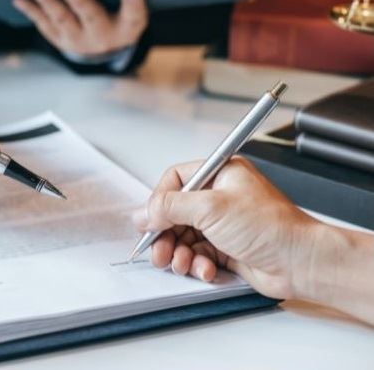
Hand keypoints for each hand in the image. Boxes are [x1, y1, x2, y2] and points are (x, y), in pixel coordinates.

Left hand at [12, 0, 147, 56]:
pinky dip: (31, 9)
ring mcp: (78, 40)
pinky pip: (43, 23)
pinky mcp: (59, 39)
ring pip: (61, 20)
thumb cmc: (120, 14)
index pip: (134, 14)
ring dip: (47, 2)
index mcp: (127, 26)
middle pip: (90, 16)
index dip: (133, 2)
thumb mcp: (131, 7)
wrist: (105, 47)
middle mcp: (103, 36)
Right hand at [134, 157, 321, 298]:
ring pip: (183, 236)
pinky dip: (196, 264)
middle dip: (165, 234)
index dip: (159, 201)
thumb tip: (144, 213)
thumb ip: (170, 207)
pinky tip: (204, 269)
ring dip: (178, 253)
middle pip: (175, 212)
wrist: (300, 262)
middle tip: (158, 250)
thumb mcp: (211, 208)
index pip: (175, 180)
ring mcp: (223, 223)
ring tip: (180, 263)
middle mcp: (220, 197)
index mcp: (220, 174)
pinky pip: (197, 254)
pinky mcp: (226, 248)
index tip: (150, 220)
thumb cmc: (271, 227)